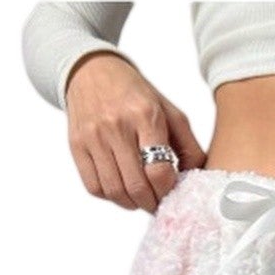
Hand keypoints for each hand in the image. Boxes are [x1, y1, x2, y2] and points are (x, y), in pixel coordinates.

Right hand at [64, 53, 206, 211]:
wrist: (91, 71)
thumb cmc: (135, 95)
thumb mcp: (169, 111)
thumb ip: (188, 146)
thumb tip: (197, 180)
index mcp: (145, 115)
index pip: (159, 171)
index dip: (167, 191)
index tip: (170, 193)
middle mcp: (117, 126)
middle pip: (136, 187)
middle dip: (151, 203)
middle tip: (157, 202)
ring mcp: (94, 137)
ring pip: (115, 192)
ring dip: (131, 203)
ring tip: (140, 196)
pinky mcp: (77, 146)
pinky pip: (95, 187)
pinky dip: (110, 196)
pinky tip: (120, 186)